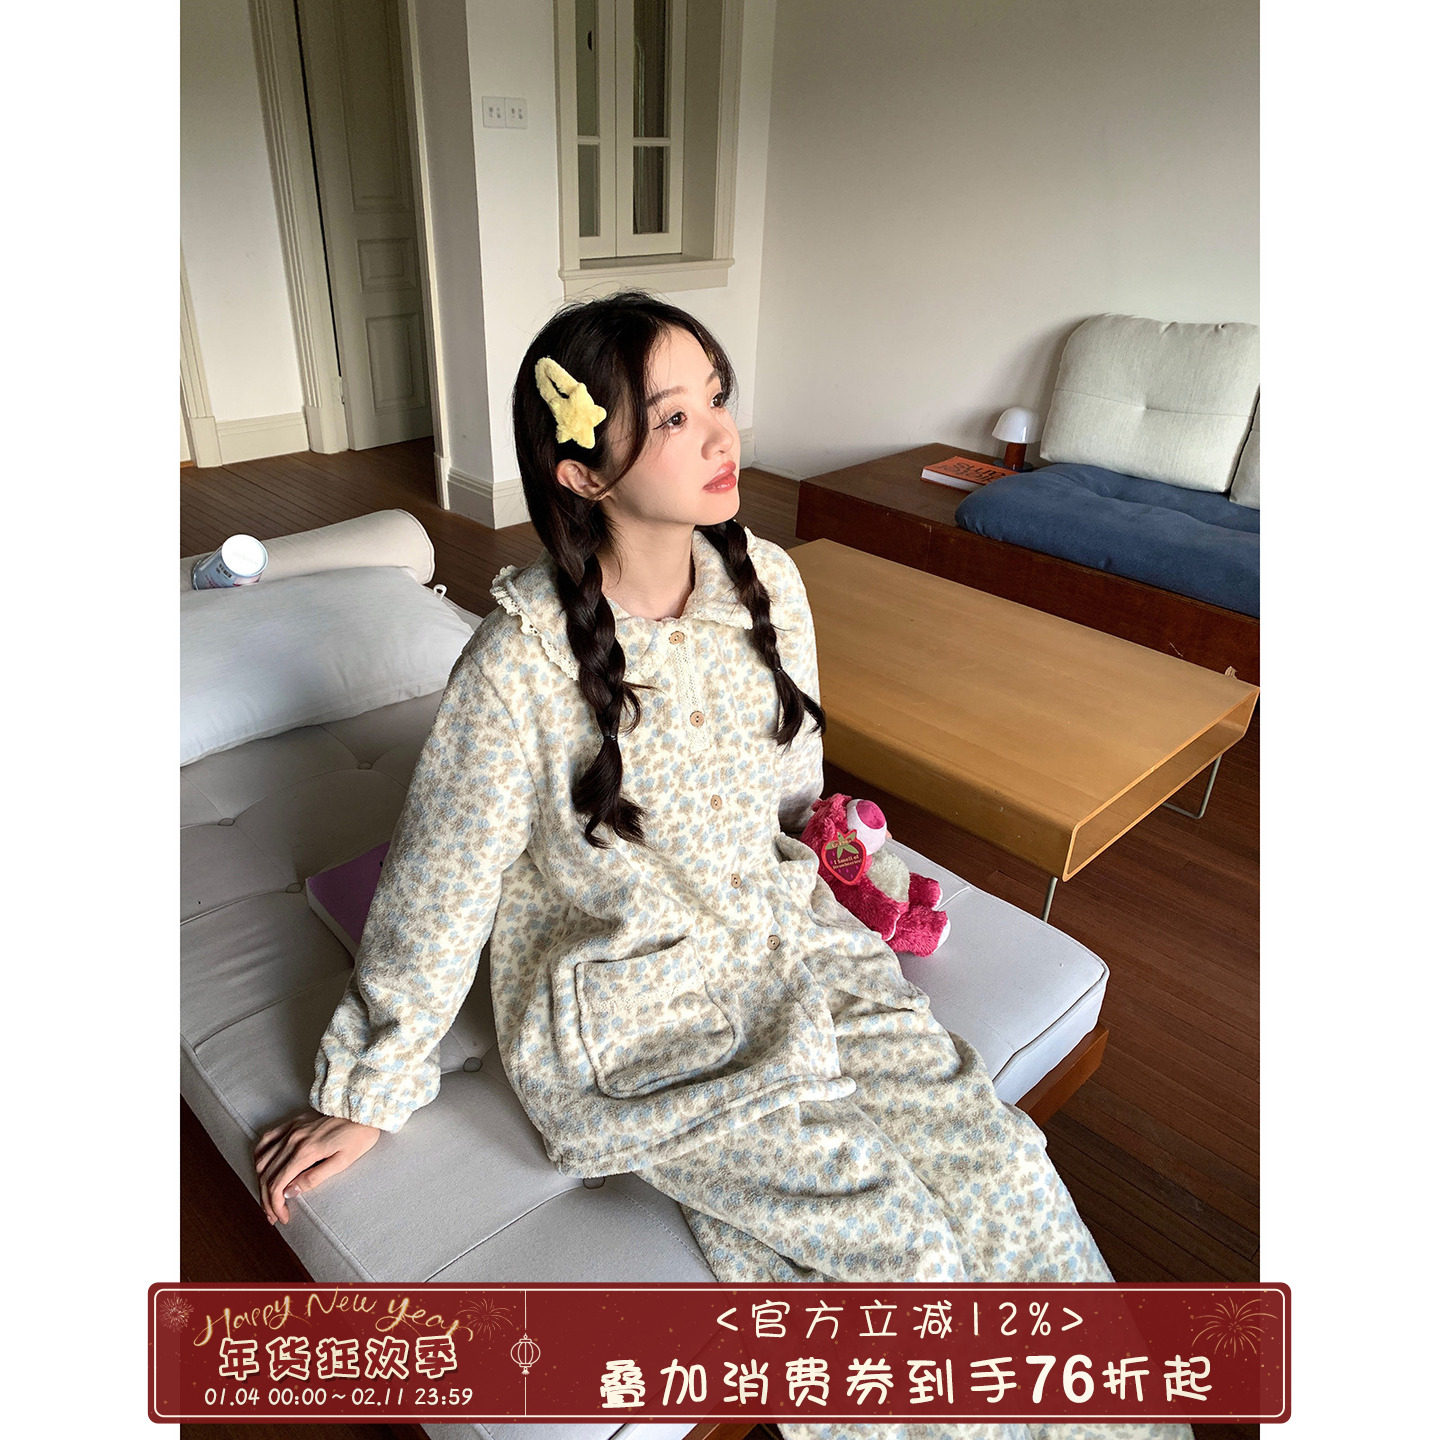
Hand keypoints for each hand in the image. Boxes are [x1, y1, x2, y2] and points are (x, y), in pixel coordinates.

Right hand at [253, 1111, 379, 1224]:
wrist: (364, 1110)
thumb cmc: (358, 1137)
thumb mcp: (343, 1162)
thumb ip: (314, 1177)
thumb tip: (290, 1192)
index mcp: (305, 1151)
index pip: (278, 1184)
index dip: (276, 1205)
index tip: (282, 1218)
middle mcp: (293, 1140)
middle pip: (267, 1175)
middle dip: (267, 1200)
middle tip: (273, 1216)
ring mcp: (291, 1130)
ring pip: (262, 1160)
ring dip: (260, 1183)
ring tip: (267, 1198)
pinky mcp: (292, 1123)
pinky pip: (266, 1140)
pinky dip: (259, 1157)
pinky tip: (262, 1169)